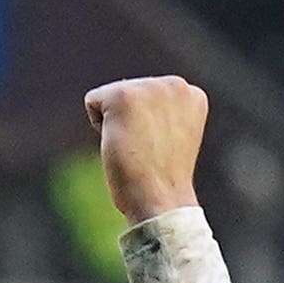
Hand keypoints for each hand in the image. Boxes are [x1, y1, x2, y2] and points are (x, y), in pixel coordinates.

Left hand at [85, 75, 208, 227]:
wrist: (161, 199)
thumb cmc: (162, 179)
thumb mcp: (172, 136)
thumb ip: (162, 114)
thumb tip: (137, 108)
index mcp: (191, 94)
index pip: (149, 96)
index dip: (145, 125)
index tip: (158, 147)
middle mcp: (175, 84)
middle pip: (130, 92)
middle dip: (129, 120)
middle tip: (146, 150)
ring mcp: (150, 87)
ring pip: (112, 95)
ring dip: (116, 123)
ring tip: (135, 146)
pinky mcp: (124, 95)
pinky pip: (93, 100)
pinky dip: (98, 124)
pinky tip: (120, 142)